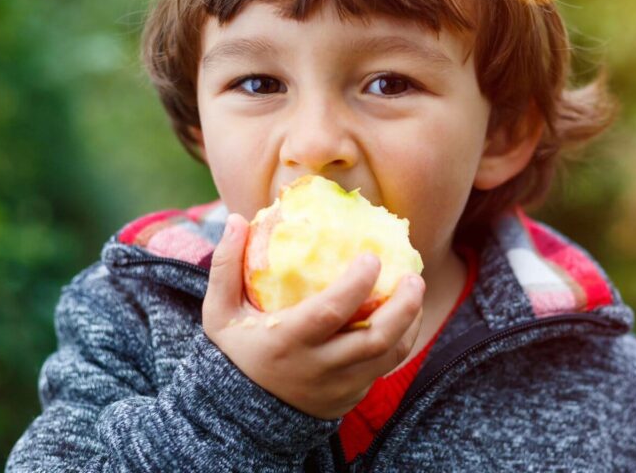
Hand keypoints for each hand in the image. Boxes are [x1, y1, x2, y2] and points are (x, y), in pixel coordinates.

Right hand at [202, 213, 425, 419]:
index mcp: (286, 343)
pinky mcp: (350, 397)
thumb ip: (226, 268)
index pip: (330, 313)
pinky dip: (400, 341)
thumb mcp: (219, 314)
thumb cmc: (235, 353)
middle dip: (403, 306)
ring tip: (415, 292)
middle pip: (375, 339)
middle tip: (414, 277)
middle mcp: (318, 368)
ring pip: (389, 355)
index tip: (373, 257)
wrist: (242, 415)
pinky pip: (384, 368)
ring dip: (410, 322)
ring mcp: (338, 387)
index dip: (356, 284)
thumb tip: (238, 220)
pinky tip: (404, 316)